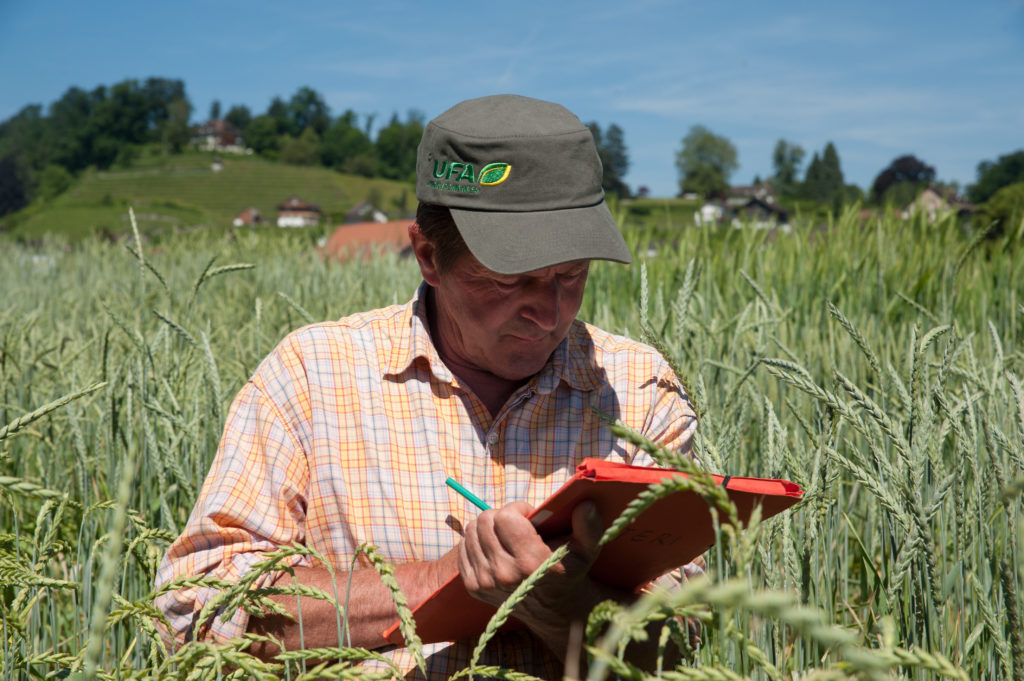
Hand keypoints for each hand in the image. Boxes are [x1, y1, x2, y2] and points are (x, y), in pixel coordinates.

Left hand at [458, 500, 604, 622]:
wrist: (555, 610)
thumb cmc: (570, 572)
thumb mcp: (586, 550)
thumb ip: (588, 526)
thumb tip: (586, 504)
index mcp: (531, 562)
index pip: (505, 517)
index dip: (517, 509)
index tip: (528, 516)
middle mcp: (504, 574)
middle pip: (484, 521)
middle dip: (500, 516)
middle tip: (516, 525)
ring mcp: (485, 582)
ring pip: (471, 532)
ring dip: (486, 527)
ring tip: (505, 536)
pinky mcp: (473, 587)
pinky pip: (463, 548)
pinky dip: (475, 542)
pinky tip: (494, 547)